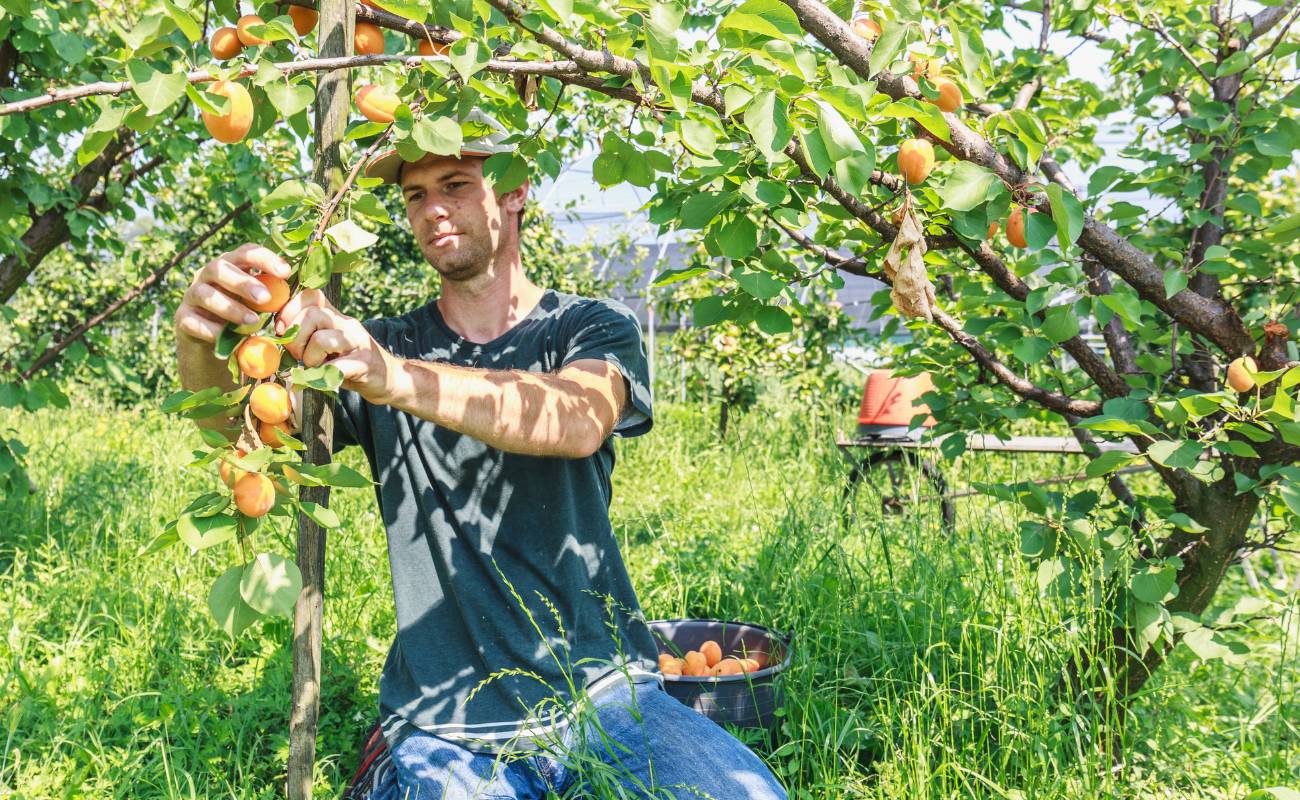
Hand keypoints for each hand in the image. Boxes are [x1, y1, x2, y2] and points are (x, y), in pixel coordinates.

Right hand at [175, 243, 291, 344]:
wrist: (212, 338)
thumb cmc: (243, 311)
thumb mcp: (259, 300)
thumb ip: (275, 292)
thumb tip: (307, 286)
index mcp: (231, 264)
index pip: (245, 252)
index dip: (265, 258)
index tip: (286, 272)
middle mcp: (208, 274)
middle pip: (219, 268)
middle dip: (243, 282)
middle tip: (265, 298)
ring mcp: (192, 294)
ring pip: (205, 294)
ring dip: (230, 308)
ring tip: (253, 323)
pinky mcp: (183, 317)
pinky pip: (193, 321)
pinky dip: (211, 330)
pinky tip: (226, 337)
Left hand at [276, 289, 404, 405]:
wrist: (389, 379)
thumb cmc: (351, 363)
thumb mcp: (328, 345)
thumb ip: (306, 338)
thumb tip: (275, 339)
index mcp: (336, 316)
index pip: (311, 294)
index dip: (290, 309)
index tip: (283, 329)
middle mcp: (347, 324)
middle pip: (312, 315)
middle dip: (296, 339)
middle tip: (298, 356)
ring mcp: (357, 343)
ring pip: (322, 339)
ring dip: (310, 359)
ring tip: (315, 368)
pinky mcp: (364, 364)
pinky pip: (336, 367)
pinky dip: (321, 377)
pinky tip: (319, 381)